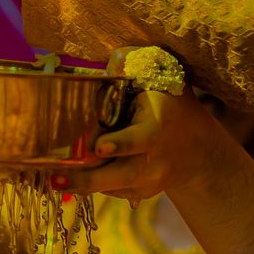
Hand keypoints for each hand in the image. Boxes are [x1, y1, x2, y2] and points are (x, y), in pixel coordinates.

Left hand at [59, 48, 229, 204]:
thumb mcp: (161, 79)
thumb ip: (134, 68)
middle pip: (121, 173)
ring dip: (82, 184)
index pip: (140, 138)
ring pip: (112, 186)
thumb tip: (108, 60)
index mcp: (158, 125)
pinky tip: (72, 180)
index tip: (99, 146)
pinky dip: (92, 185)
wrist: (199, 151)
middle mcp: (155, 158)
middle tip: (56, 178)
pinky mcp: (141, 194)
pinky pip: (113, 190)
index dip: (120, 143)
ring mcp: (150, 181)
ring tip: (53, 181)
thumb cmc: (172, 104)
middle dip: (88, 178)